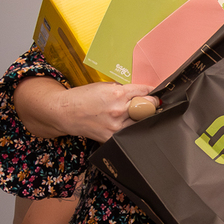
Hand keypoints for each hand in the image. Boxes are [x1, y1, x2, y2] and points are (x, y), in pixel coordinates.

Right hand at [15, 78, 156, 140]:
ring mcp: (117, 125)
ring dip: (143, 118)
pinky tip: (130, 125)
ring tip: (138, 116)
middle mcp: (119, 109)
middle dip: (150, 105)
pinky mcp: (113, 137)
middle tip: (150, 105)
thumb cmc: (84, 97)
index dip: (153, 93)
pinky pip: (131, 133)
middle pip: (148, 107)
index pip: (146, 92)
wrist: (65, 113)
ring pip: (142, 122)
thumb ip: (124, 90)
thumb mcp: (104, 86)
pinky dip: (133, 129)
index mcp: (118, 93)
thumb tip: (143, 93)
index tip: (157, 94)